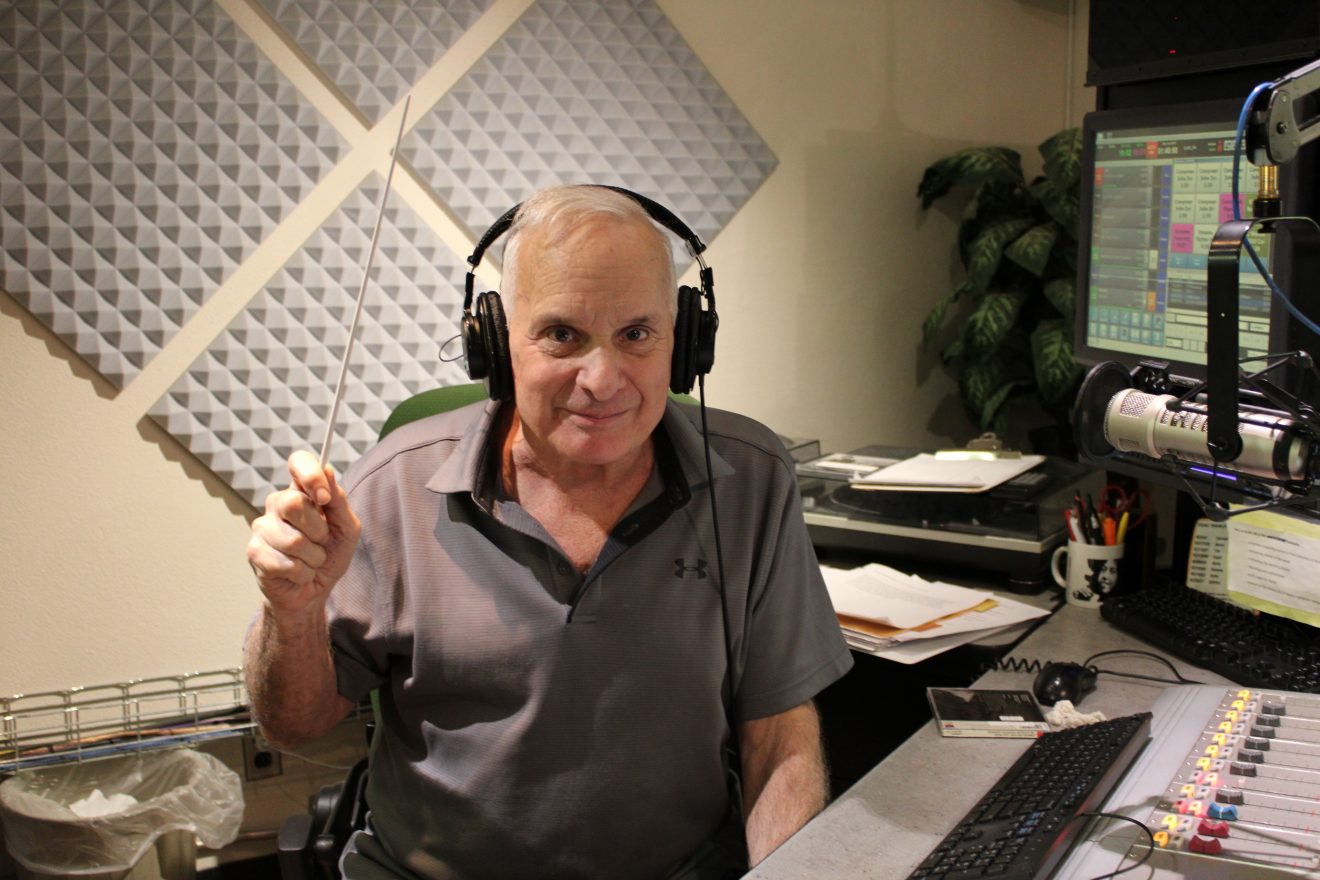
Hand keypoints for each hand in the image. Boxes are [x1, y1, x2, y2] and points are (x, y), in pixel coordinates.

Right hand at [247, 451, 360, 616]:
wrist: (313, 593)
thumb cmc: (330, 556)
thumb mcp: (346, 529)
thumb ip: (339, 502)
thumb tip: (328, 470)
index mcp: (301, 492)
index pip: (298, 462)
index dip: (310, 474)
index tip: (324, 498)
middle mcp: (277, 504)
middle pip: (294, 503)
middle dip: (318, 531)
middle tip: (321, 542)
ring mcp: (262, 527)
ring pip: (293, 540)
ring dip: (314, 558)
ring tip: (310, 561)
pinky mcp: (254, 552)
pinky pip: (286, 563)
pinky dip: (302, 573)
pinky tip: (298, 573)